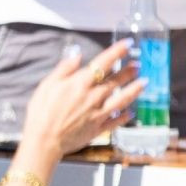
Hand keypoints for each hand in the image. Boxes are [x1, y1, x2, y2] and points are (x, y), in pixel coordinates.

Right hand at [18, 40, 138, 158]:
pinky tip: (131, 112)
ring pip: (121, 99)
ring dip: (134, 90)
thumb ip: (64, 69)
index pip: (103, 63)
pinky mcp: (98, 129)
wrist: (44, 140)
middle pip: (115, 81)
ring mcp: (98, 113)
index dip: (117, 52)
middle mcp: (93, 97)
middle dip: (128, 71)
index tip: (127, 44)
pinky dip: (125, 116)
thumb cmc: (41, 112)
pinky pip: (116, 121)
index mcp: (80, 84)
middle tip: (138, 65)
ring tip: (144, 83)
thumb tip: (77, 56)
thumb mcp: (47, 85)